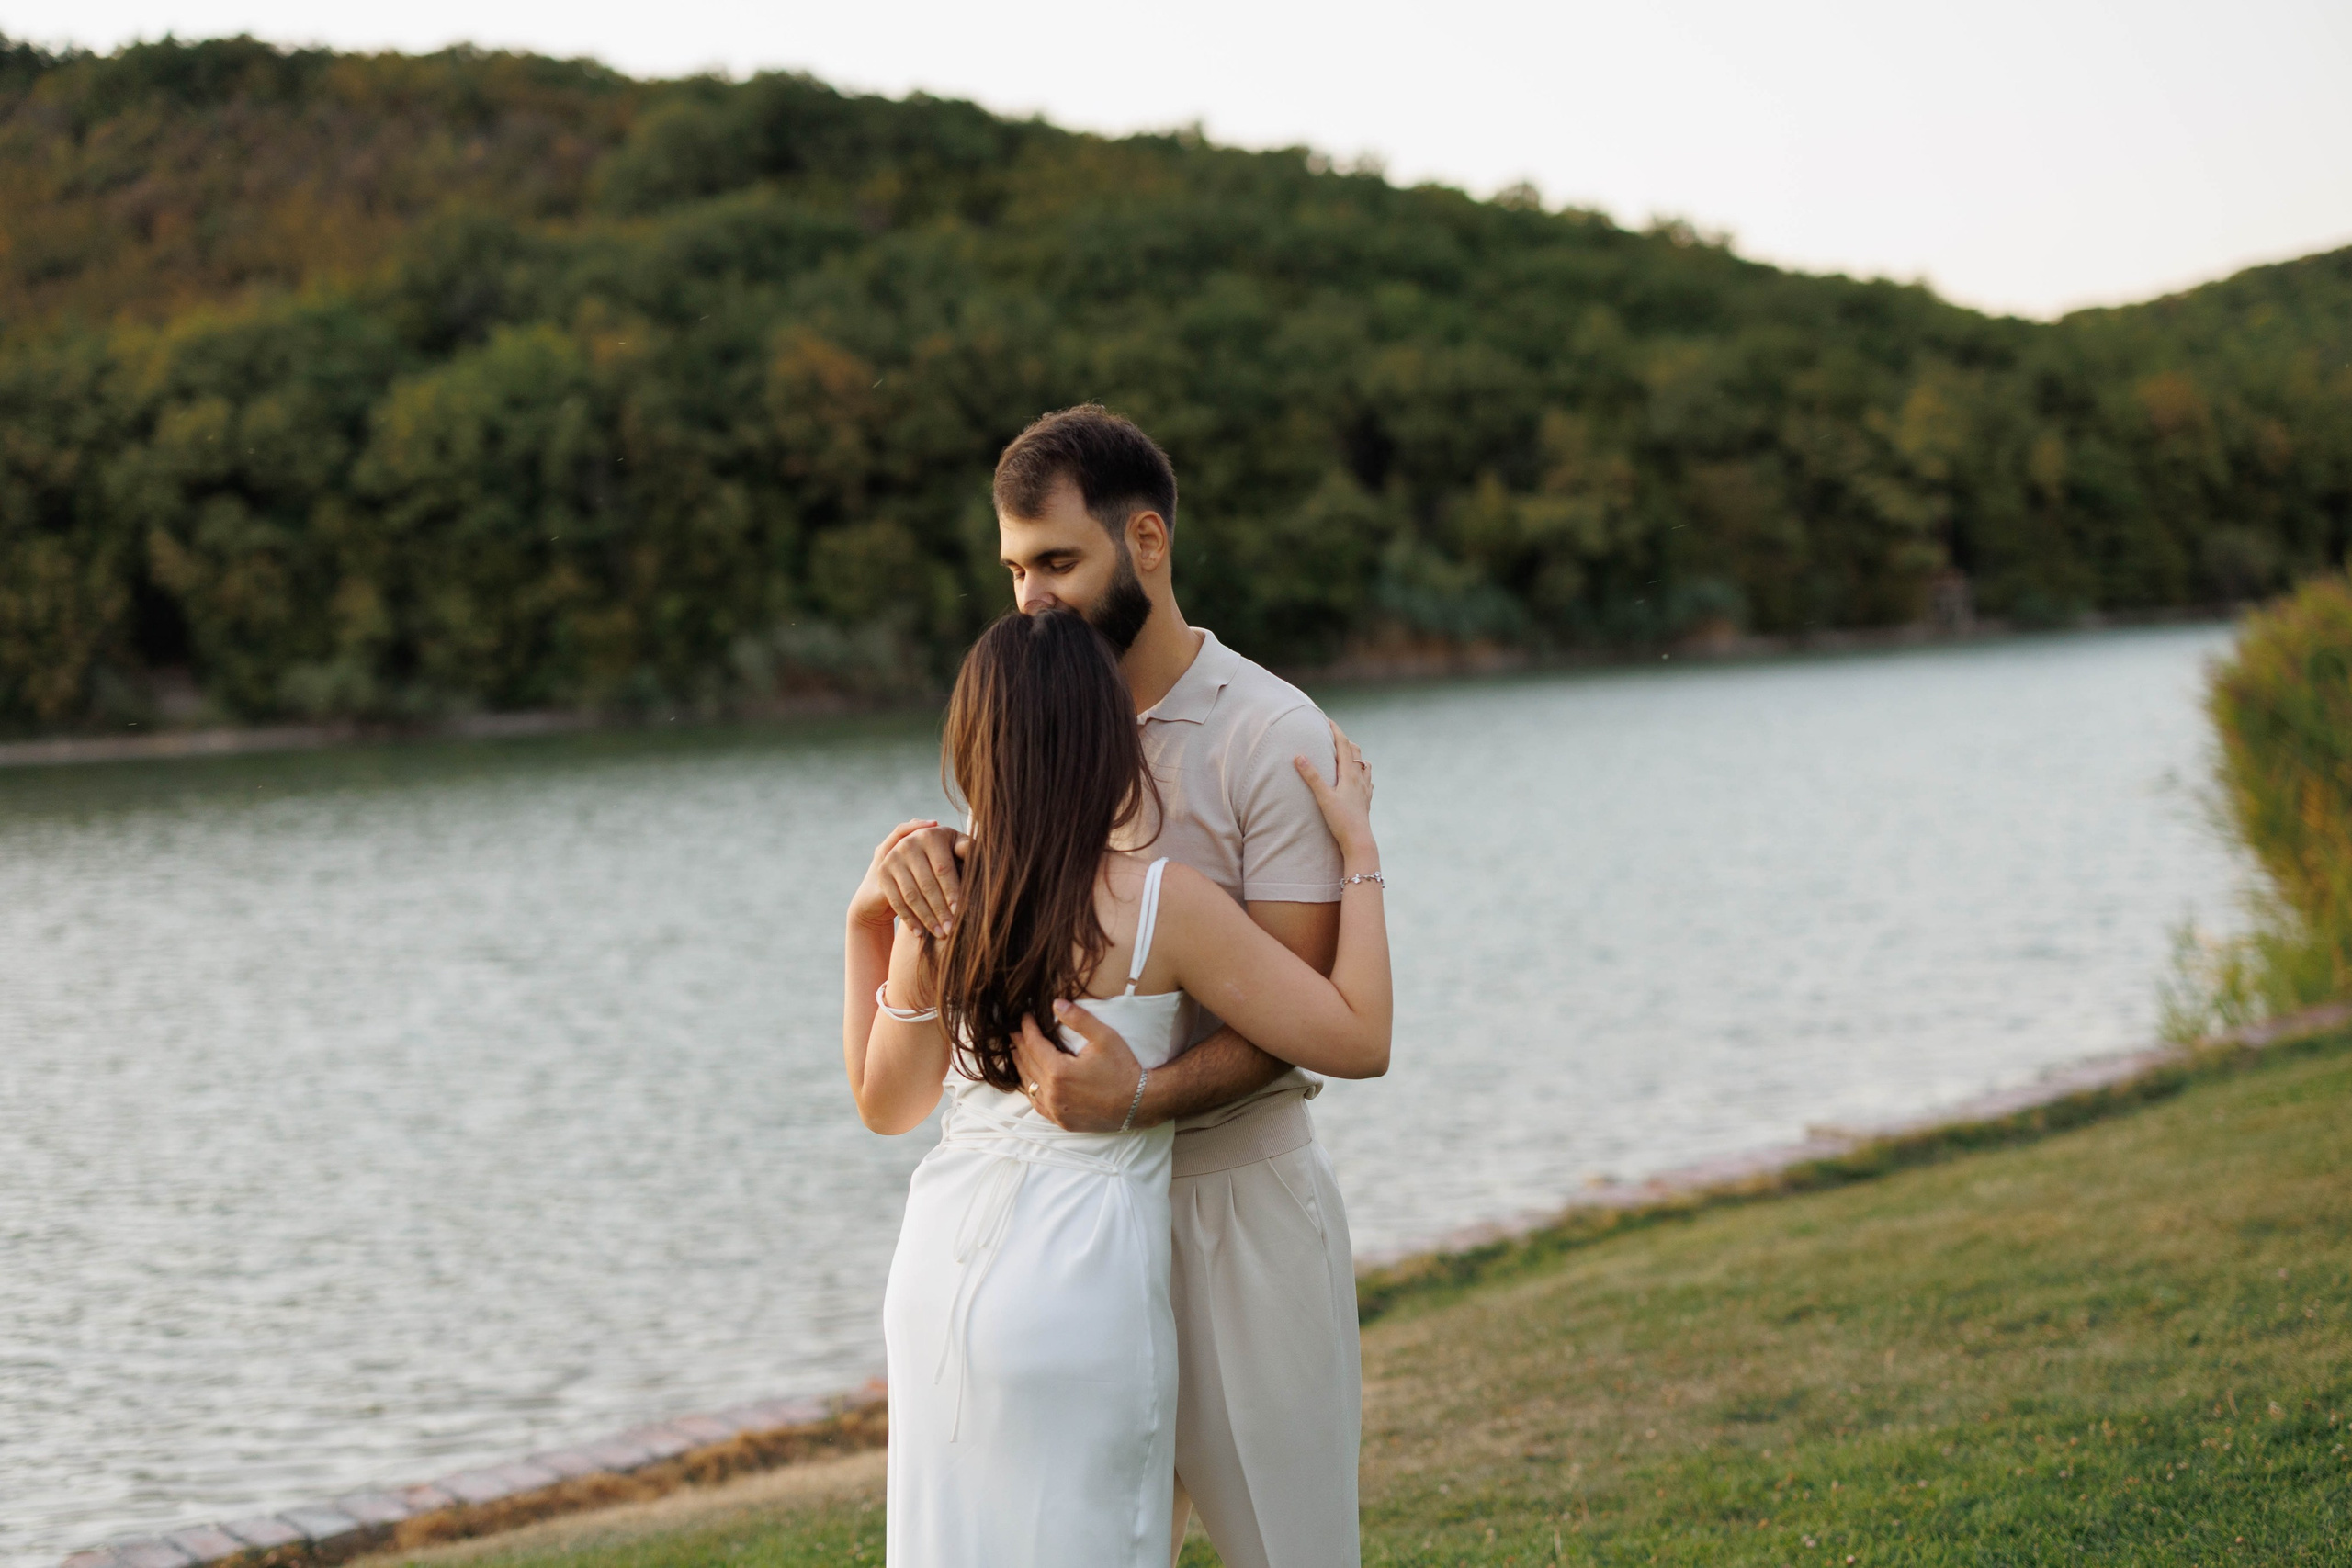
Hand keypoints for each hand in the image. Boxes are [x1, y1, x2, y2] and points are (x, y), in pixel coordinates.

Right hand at [876, 824, 969, 938]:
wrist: (912, 854)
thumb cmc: (946, 852)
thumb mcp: (956, 847)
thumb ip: (966, 849)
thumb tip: (973, 853)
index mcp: (930, 835)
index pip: (942, 869)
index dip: (952, 892)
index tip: (960, 913)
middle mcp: (908, 844)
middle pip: (927, 884)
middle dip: (940, 910)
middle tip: (951, 930)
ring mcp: (892, 858)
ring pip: (911, 895)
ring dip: (926, 918)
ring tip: (940, 934)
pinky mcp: (882, 873)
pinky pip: (897, 901)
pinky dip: (909, 919)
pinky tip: (920, 934)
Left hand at [1012, 1002, 1147, 1131]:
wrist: (1140, 1103)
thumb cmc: (1124, 1069)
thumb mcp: (1104, 1037)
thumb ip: (1079, 1019)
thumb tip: (1056, 1004)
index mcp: (1059, 1071)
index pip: (1033, 1044)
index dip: (1027, 1028)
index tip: (1024, 1017)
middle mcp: (1053, 1093)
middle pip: (1027, 1064)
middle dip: (1020, 1045)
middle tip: (1015, 1031)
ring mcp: (1056, 1110)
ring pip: (1029, 1086)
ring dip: (1021, 1067)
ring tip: (1017, 1052)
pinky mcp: (1062, 1121)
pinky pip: (1038, 1105)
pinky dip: (1031, 1090)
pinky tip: (1031, 1082)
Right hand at [1295, 719, 1375, 860]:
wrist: (1359, 841)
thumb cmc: (1341, 820)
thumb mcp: (1323, 797)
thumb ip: (1311, 776)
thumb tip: (1299, 756)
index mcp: (1349, 773)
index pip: (1343, 744)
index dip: (1336, 730)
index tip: (1328, 720)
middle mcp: (1360, 777)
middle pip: (1355, 751)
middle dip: (1344, 740)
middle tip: (1333, 736)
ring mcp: (1365, 788)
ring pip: (1363, 764)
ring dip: (1355, 755)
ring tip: (1345, 755)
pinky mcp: (1366, 799)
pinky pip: (1367, 779)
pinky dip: (1361, 772)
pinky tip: (1358, 779)